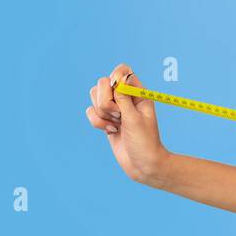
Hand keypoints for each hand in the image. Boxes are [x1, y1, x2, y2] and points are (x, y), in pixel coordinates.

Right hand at [85, 64, 168, 184]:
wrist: (143, 165)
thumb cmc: (145, 142)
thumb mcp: (135, 118)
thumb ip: (123, 98)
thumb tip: (117, 78)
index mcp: (138, 93)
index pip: (122, 70)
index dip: (115, 77)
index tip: (117, 92)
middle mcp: (126, 97)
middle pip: (102, 83)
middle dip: (105, 101)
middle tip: (119, 115)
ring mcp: (114, 108)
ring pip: (94, 97)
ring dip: (102, 113)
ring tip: (116, 124)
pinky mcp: (105, 119)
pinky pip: (90, 112)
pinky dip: (97, 122)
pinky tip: (111, 131)